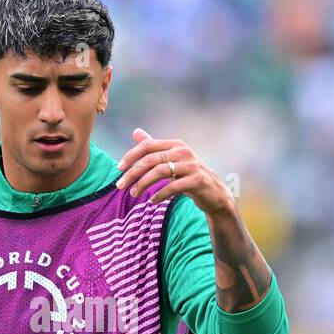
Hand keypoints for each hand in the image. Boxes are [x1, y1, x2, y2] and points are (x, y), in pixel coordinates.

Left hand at [115, 128, 234, 213]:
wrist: (215, 193)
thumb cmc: (189, 176)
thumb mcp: (172, 160)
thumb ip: (154, 147)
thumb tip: (136, 132)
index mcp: (175, 144)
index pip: (148, 146)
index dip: (131, 156)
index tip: (118, 169)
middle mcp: (183, 152)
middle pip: (151, 160)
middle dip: (132, 173)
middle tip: (120, 186)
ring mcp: (192, 165)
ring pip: (160, 172)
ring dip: (143, 184)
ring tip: (134, 194)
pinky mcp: (197, 180)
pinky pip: (173, 187)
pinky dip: (160, 194)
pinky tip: (152, 201)